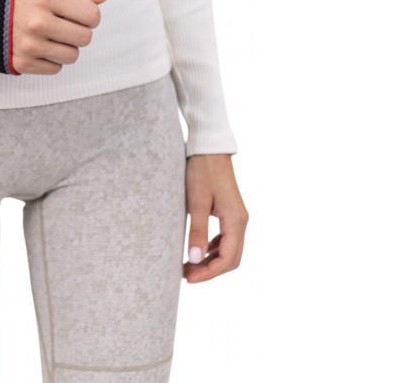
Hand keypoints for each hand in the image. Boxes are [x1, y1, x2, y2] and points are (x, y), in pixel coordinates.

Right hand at [11, 0, 109, 74]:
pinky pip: (56, 69)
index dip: (90, 16)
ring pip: (72, 56)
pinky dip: (51, 60)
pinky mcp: (22, 63)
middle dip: (79, 32)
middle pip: (85, 38)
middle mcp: (37, 22)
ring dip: (66, 47)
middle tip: (64, 25)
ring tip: (51, 36)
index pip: (92, 15)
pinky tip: (40, 46)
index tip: (79, 14)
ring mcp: (29, 45)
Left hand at [183, 153, 248, 282]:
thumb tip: (194, 259)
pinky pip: (226, 239)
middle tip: (186, 275)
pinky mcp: (230, 212)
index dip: (209, 273)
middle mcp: (241, 221)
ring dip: (211, 261)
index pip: (227, 259)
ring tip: (188, 265)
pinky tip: (197, 250)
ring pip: (229, 250)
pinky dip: (212, 249)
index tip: (189, 278)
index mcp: (236, 221)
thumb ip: (196, 231)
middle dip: (210, 270)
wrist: (209, 148)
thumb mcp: (196, 201)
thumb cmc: (202, 171)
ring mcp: (237, 217)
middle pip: (231, 259)